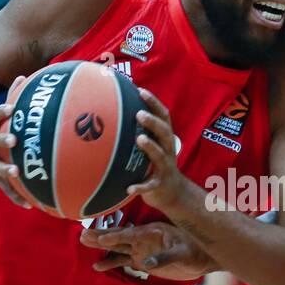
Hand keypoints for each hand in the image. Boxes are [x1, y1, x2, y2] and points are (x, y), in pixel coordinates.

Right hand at [0, 82, 30, 208]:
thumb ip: (12, 98)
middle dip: (1, 141)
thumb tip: (25, 75)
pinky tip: (30, 205)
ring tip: (16, 173)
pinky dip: (17, 198)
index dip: (2, 113)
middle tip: (13, 140)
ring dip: (6, 171)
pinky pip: (7, 191)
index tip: (12, 108)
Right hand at [79, 221, 214, 279]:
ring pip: (117, 248)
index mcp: (153, 233)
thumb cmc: (195, 252)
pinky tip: (98, 266)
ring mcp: (142, 250)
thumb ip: (165, 258)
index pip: (130, 234)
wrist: (202, 258)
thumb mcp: (183, 254)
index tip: (100, 237)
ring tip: (83, 242)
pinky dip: (111, 263)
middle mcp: (144, 240)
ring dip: (101, 247)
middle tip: (82, 234)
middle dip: (100, 236)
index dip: (115, 235)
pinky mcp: (142, 261)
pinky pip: (123, 262)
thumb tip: (147, 264)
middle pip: (119, 237)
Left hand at [128, 88, 193, 215]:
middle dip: (153, 122)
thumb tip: (112, 115)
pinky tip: (129, 188)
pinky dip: (141, 187)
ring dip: (151, 147)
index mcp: (164, 139)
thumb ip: (138, 132)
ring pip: (160, 155)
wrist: (172, 193)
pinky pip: (150, 185)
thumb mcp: (152, 146)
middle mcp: (167, 150)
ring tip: (140, 139)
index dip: (154, 103)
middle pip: (164, 132)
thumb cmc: (155, 165)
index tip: (140, 91)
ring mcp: (164, 167)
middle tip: (139, 114)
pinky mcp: (159, 184)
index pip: (163, 117)